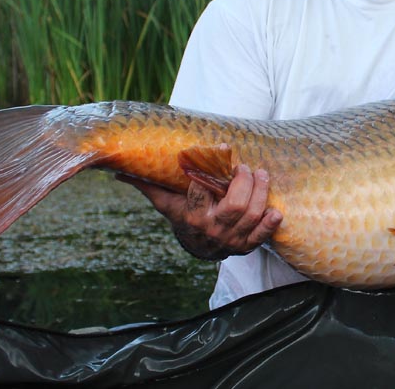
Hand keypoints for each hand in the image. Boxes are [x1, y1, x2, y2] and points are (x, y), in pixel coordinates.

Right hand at [119, 164, 282, 259]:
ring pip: (251, 216)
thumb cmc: (183, 216)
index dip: (210, 169)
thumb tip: (117, 171)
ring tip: (262, 175)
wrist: (198, 247)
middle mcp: (212, 229)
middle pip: (235, 205)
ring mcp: (231, 239)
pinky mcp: (247, 246)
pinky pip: (262, 237)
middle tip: (245, 167)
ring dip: (261, 193)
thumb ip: (148, 185)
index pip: (201, 190)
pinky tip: (276, 211)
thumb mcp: (166, 202)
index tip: (221, 147)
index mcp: (192, 215)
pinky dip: (270, 225)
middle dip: (244, 182)